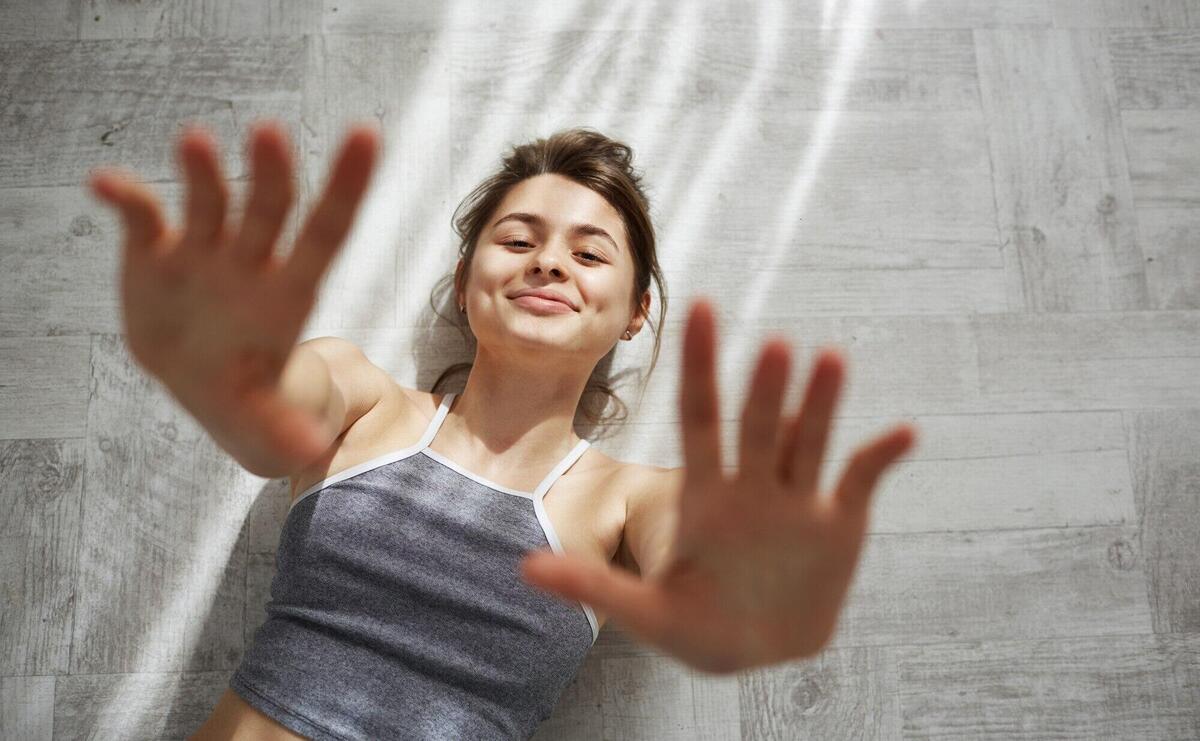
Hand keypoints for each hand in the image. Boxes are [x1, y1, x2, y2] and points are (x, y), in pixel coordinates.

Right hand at [87, 119, 379, 470]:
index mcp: (291, 291)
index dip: (346, 186)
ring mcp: (204, 251)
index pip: (327, 230)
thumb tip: (310, 454)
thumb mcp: (268, 417)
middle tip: (270, 135)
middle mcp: (252, 259)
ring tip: (195, 142)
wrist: (203, 381)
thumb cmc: (249, 389)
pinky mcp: (156, 254)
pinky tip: (104, 185)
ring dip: (203, 173)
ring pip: (209, 202)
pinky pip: (142, 219)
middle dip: (270, 175)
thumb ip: (284, 428)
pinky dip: (125, 199)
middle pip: (268, 210)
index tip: (366, 135)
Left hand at [520, 297, 916, 673]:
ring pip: (811, 438)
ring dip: (822, 403)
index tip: (701, 307)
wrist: (753, 651)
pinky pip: (861, 480)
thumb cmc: (695, 628)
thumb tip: (524, 567)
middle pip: (759, 425)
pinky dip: (881, 458)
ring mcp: (798, 500)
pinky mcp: (839, 523)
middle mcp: (753, 485)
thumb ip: (591, 585)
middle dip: (765, 389)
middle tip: (774, 347)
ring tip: (830, 360)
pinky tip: (903, 434)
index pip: (700, 416)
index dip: (700, 366)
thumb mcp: (643, 613)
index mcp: (705, 493)